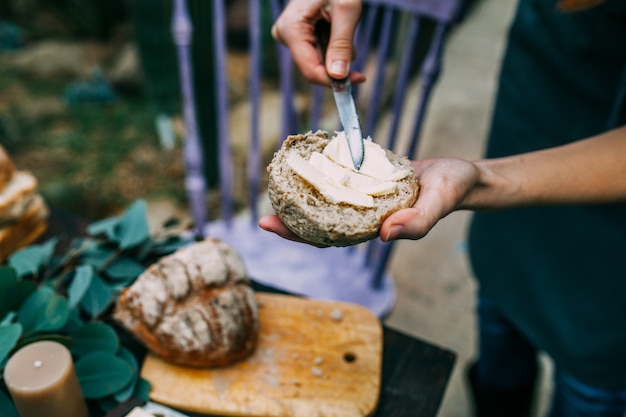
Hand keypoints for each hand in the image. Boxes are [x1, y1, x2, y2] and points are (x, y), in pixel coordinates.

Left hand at [258, 157, 480, 243]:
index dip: (297, 234)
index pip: (327, 236)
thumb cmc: (452, 190)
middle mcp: (362, 215)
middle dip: (290, 216)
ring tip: (277, 179)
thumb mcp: (438, 202)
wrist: (460, 175)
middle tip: (262, 208)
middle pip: (318, 220)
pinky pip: (339, 178)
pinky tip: (305, 161)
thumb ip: (417, 221)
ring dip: (301, 192)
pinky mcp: (367, 179)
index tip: (269, 225)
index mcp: (372, 227)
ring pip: (325, 200)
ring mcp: (363, 198)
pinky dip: (321, 173)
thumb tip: (384, 235)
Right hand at [271, 0, 365, 85]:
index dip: (334, 80)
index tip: (359, 79)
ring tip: (342, 25)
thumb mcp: (346, 10)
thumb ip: (342, 44)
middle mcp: (285, 34)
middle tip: (355, 46)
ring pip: (319, 60)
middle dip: (338, 61)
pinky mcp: (297, 35)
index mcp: (291, 28)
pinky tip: (335, 25)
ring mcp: (289, 36)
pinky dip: (333, 44)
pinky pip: (318, 51)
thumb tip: (339, 76)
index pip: (311, 69)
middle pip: (314, 66)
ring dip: (337, 51)